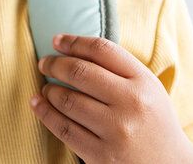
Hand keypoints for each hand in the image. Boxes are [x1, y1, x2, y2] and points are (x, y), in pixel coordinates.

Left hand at [31, 34, 192, 163]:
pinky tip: (39, 105)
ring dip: (49, 91)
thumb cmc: (153, 122)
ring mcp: (116, 131)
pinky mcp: (102, 155)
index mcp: (144, 82)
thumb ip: (119, 68)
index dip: (74, 42)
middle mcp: (131, 104)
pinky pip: (64, 129)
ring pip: (68, 100)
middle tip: (44, 63)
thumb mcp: (148, 89)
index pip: (102, 50)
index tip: (57, 41)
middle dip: (54, 64)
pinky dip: (45, 114)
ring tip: (46, 88)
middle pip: (80, 72)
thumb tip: (73, 48)